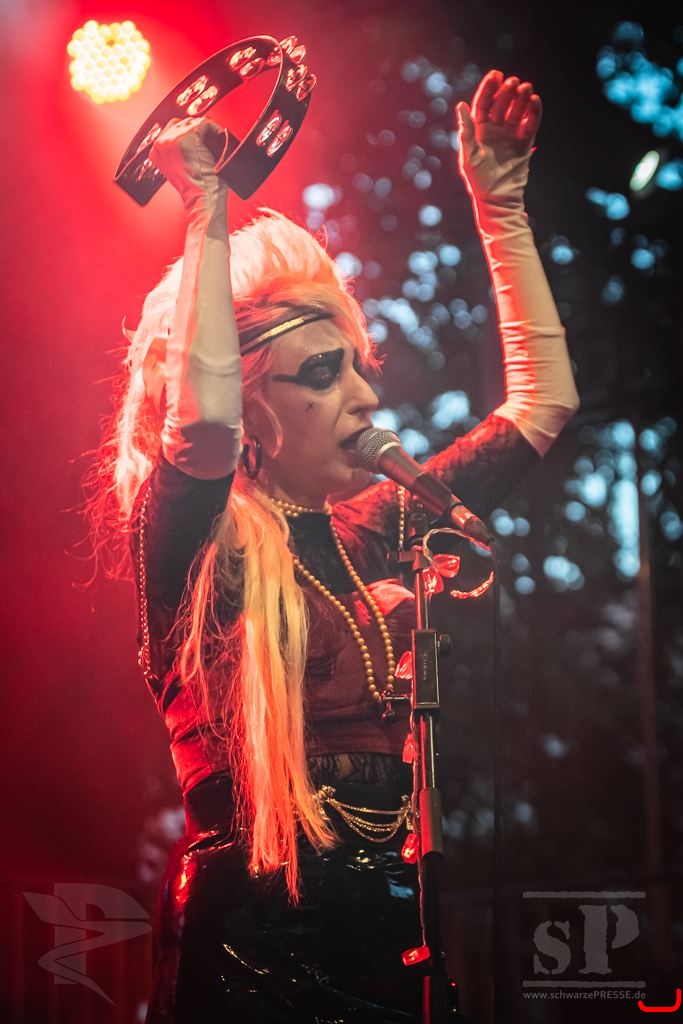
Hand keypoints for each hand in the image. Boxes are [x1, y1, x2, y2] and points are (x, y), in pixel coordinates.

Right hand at [150, 116, 228, 212]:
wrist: (202, 198)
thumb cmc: (196, 189)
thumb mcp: (180, 168)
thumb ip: (179, 151)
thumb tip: (191, 136)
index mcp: (156, 151)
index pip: (171, 129)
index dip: (188, 133)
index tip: (200, 139)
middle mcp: (160, 143)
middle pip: (182, 123)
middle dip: (197, 131)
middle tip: (210, 141)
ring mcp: (172, 138)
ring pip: (193, 123)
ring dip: (206, 131)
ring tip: (214, 143)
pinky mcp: (187, 136)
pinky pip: (205, 123)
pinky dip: (214, 130)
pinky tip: (218, 139)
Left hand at [456, 70, 541, 204]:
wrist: (497, 199)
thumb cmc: (479, 180)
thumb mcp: (468, 155)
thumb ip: (466, 131)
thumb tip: (461, 105)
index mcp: (479, 130)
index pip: (483, 103)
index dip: (489, 88)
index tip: (496, 74)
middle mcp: (495, 130)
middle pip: (501, 104)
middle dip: (507, 92)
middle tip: (513, 82)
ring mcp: (510, 135)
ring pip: (517, 111)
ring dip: (521, 99)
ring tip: (526, 88)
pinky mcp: (524, 143)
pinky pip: (531, 123)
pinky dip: (534, 112)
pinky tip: (535, 100)